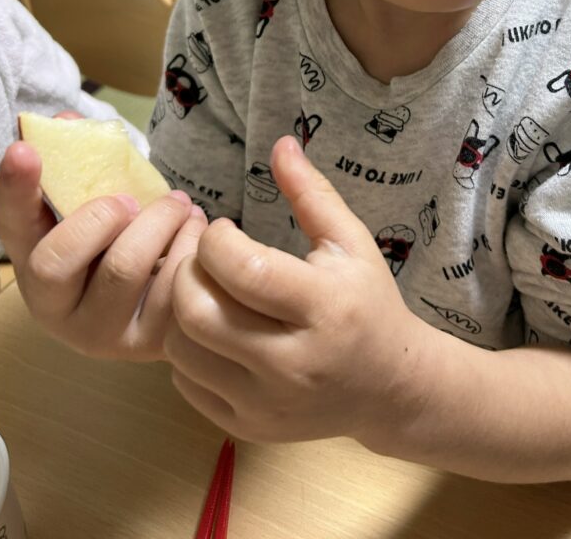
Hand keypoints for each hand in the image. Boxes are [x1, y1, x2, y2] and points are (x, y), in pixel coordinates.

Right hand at [0, 112, 207, 360]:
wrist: (168, 300)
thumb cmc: (127, 241)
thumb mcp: (101, 204)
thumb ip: (83, 165)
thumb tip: (65, 119)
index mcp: (33, 263)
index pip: (10, 224)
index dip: (14, 188)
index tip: (24, 150)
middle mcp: (55, 309)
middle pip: (56, 260)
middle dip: (102, 215)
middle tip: (134, 199)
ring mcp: (99, 333)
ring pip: (122, 268)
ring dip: (159, 221)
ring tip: (181, 206)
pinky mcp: (148, 345)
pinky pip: (169, 287)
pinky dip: (190, 245)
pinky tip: (196, 233)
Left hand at [164, 135, 433, 444]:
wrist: (389, 387)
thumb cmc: (367, 302)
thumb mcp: (350, 242)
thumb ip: (312, 193)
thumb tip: (280, 142)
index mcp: (323, 306)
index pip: (242, 268)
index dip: (216, 238)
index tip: (223, 228)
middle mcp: (293, 361)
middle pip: (199, 311)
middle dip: (188, 271)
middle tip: (203, 257)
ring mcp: (267, 402)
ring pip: (182, 350)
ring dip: (181, 309)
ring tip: (205, 289)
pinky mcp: (247, 428)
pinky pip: (186, 383)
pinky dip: (187, 350)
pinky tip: (212, 329)